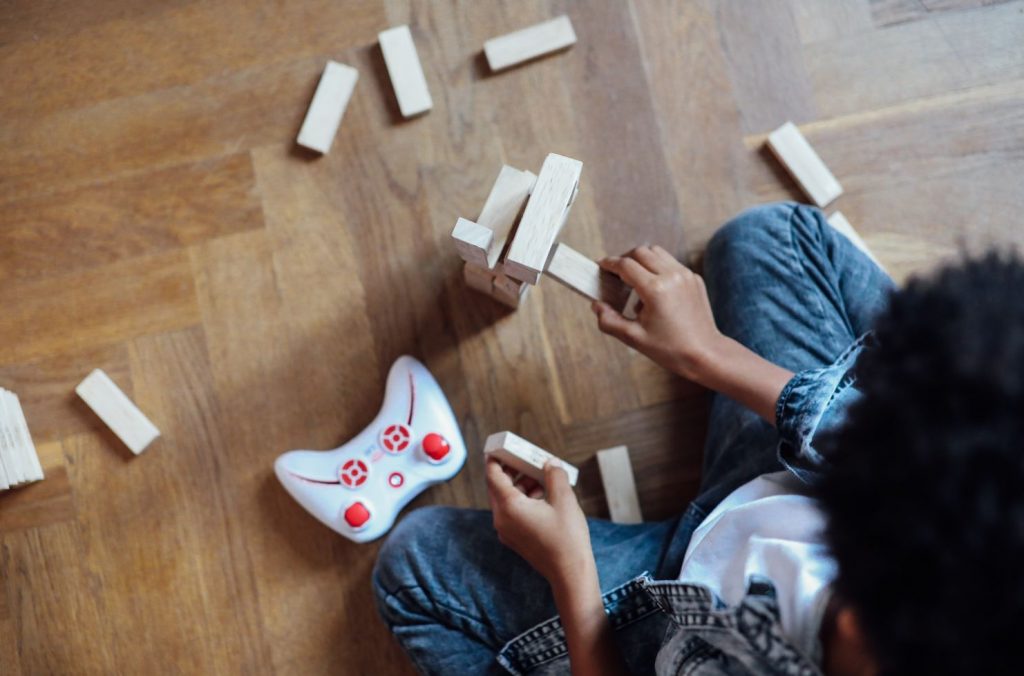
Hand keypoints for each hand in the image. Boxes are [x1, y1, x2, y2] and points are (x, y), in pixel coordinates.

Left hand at [485, 458, 592, 585]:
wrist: (570, 573)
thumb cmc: (567, 538)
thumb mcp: (564, 499)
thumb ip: (554, 475)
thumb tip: (550, 463)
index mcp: (509, 507)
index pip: (493, 475)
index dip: (496, 458)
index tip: (500, 446)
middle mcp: (502, 519)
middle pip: (498, 487)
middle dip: (511, 470)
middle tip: (526, 458)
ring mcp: (507, 531)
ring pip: (506, 499)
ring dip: (520, 485)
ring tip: (541, 476)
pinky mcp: (515, 538)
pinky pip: (513, 512)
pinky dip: (524, 499)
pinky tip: (543, 495)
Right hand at [593, 245, 723, 382]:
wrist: (705, 354)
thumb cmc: (670, 349)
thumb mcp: (633, 338)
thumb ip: (609, 321)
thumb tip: (596, 305)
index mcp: (655, 289)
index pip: (625, 265)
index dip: (609, 264)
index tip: (600, 266)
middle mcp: (671, 276)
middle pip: (640, 252)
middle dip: (625, 259)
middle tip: (615, 275)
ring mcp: (686, 275)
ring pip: (657, 252)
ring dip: (642, 261)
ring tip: (635, 282)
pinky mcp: (694, 279)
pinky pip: (671, 264)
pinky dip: (658, 269)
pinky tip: (655, 292)